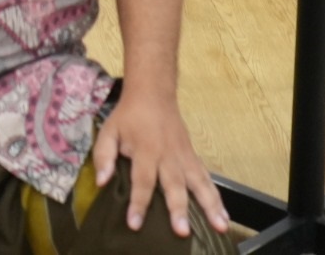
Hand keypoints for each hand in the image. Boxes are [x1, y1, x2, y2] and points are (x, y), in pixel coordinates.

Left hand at [91, 88, 232, 237]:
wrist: (153, 93)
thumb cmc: (128, 116)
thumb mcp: (108, 130)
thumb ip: (103, 156)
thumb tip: (102, 182)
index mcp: (145, 150)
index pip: (141, 180)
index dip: (138, 202)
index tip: (135, 223)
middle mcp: (167, 155)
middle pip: (174, 185)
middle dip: (178, 209)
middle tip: (182, 231)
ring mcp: (184, 156)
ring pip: (199, 183)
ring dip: (210, 206)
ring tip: (220, 226)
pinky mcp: (193, 157)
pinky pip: (207, 178)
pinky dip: (217, 197)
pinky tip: (223, 215)